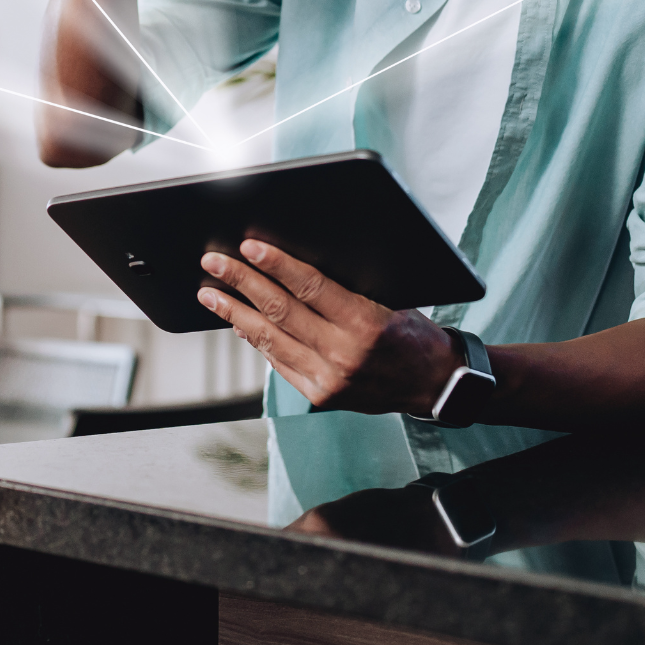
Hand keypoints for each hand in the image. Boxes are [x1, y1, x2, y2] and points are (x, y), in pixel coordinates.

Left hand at [197, 239, 461, 414]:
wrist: (434, 384)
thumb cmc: (413, 332)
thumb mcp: (389, 299)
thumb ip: (346, 286)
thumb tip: (291, 262)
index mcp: (366, 324)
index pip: (310, 287)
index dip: (276, 265)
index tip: (248, 247)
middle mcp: (344, 355)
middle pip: (280, 311)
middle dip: (242, 283)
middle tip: (213, 262)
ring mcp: (329, 380)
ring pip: (271, 340)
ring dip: (235, 313)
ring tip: (210, 293)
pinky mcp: (320, 397)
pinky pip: (278, 362)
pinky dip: (255, 339)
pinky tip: (237, 321)